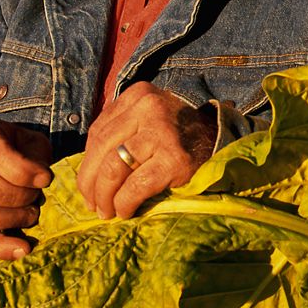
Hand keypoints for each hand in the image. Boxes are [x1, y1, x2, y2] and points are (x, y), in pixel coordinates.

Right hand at [0, 119, 52, 259]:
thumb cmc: (12, 146)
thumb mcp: (27, 139)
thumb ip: (36, 155)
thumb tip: (42, 180)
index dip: (22, 170)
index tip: (46, 178)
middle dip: (17, 196)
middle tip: (37, 196)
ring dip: (12, 219)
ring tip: (32, 213)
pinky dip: (2, 247)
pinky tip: (23, 248)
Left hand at [77, 83, 215, 220]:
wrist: (220, 140)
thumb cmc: (177, 134)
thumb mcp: (147, 118)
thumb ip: (120, 131)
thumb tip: (87, 170)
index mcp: (138, 95)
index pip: (97, 132)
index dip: (87, 164)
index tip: (87, 186)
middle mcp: (148, 108)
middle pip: (101, 149)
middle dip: (90, 184)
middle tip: (92, 205)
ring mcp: (162, 132)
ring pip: (113, 168)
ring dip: (104, 197)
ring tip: (106, 211)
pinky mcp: (174, 159)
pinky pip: (136, 186)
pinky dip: (125, 203)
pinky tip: (126, 211)